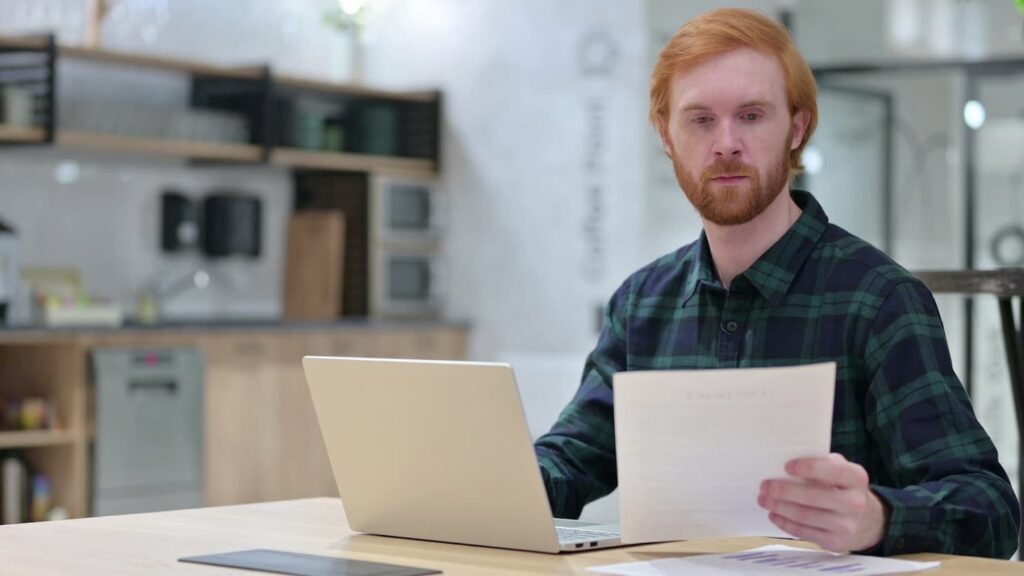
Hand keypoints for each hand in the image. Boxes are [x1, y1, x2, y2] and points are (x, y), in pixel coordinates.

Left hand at [758, 453, 888, 552]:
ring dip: (779, 507)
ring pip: (805, 516)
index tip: (786, 466)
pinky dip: (785, 523)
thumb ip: (822, 463)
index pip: (832, 471)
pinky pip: (804, 532)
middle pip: (813, 496)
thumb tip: (786, 461)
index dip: (809, 468)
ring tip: (763, 500)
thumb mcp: (841, 471)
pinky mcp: (835, 542)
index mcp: (856, 478)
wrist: (867, 521)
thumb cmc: (842, 487)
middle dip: (784, 491)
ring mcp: (846, 525)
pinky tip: (774, 515)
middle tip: (764, 486)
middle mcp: (855, 502)